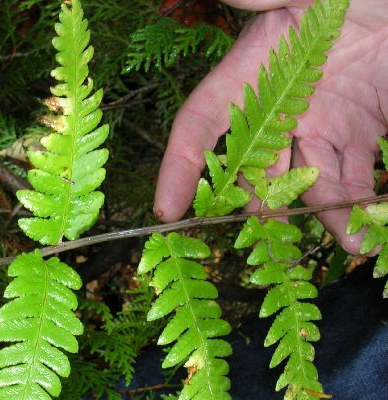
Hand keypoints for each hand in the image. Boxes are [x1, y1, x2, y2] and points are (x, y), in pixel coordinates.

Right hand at [154, 0, 387, 251]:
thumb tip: (223, 0)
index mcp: (251, 72)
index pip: (199, 125)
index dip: (179, 166)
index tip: (167, 210)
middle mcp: (278, 108)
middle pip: (251, 169)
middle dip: (257, 205)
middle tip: (270, 235)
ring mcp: (320, 124)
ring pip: (308, 183)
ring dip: (324, 215)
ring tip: (352, 239)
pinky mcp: (361, 131)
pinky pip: (355, 177)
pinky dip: (361, 203)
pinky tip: (368, 226)